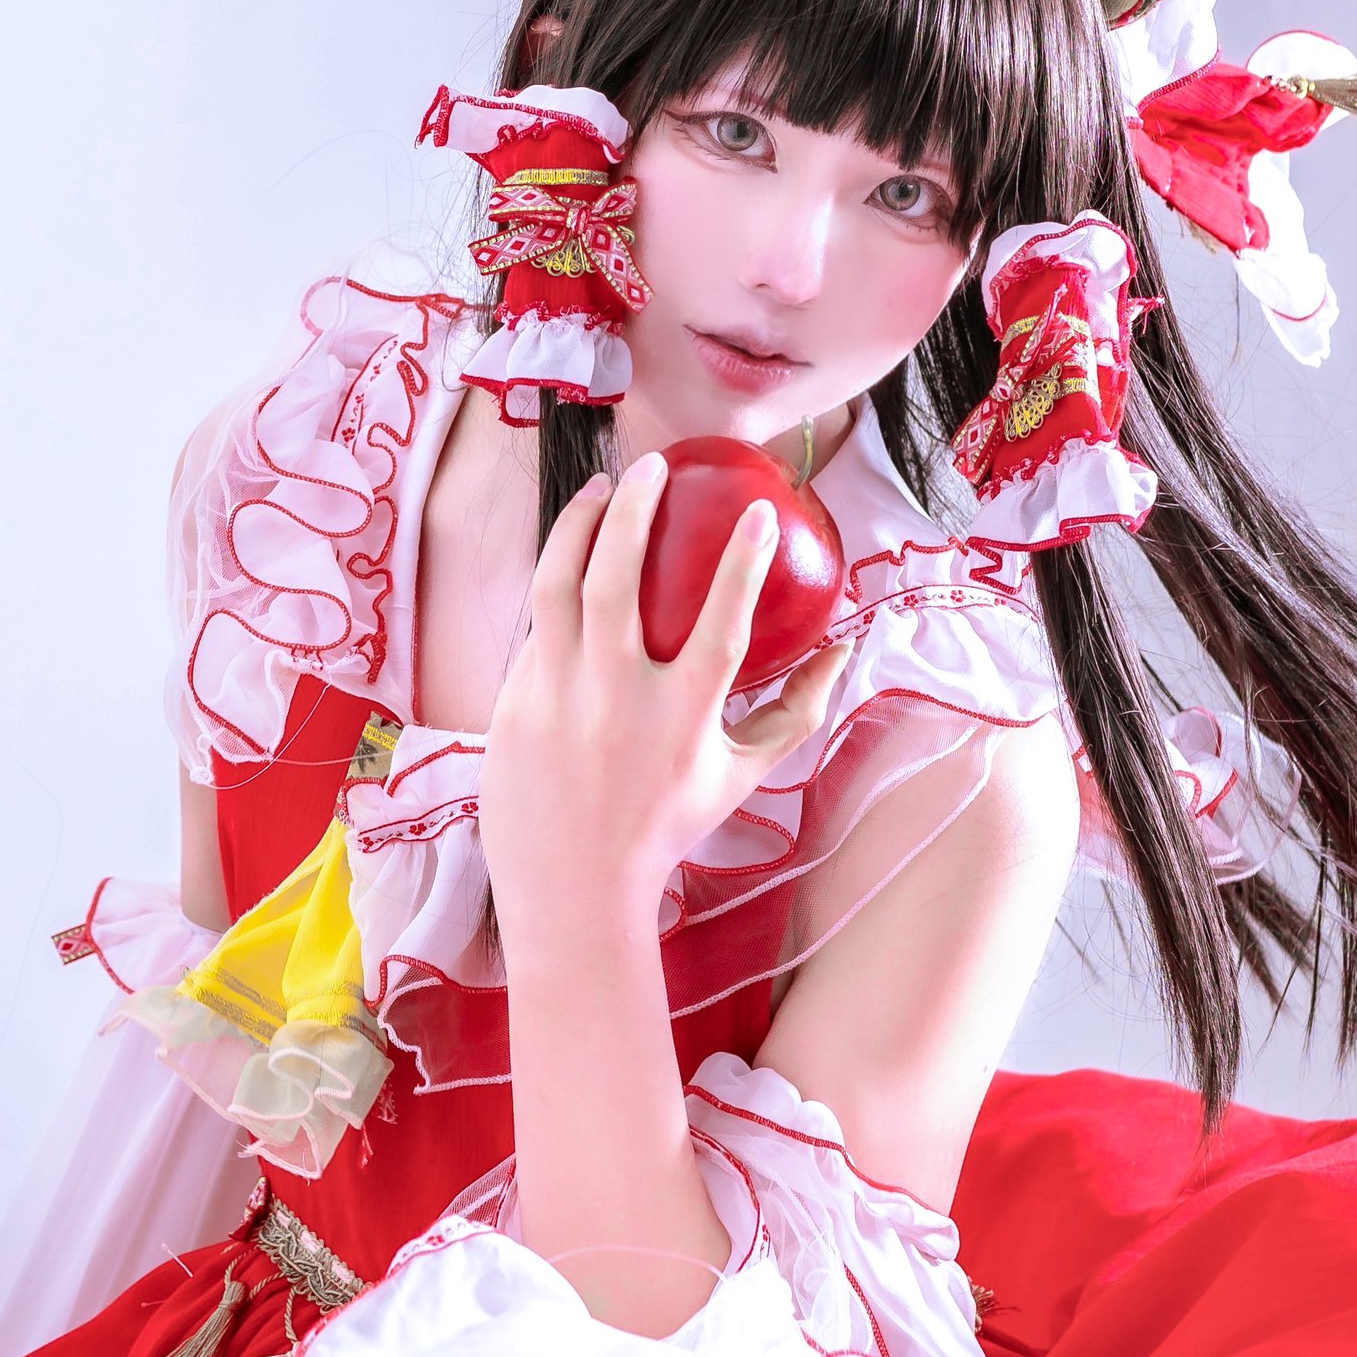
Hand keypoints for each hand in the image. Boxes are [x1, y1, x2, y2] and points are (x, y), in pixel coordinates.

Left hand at [477, 449, 852, 950]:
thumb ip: (796, 713)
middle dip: (633, 510)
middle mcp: (616, 699)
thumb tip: (843, 653)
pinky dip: (554, 585)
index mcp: (682, 716)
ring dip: (577, 525)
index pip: (720, 623)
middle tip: (651, 469)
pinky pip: (535, 627)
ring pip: (557, 586)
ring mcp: (557, 698)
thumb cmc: (667, 826)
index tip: (756, 511)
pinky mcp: (513, 703)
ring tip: (598, 489)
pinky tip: (569, 560)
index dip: (742, 563)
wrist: (574, 887)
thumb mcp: (742, 774)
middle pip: (616, 579)